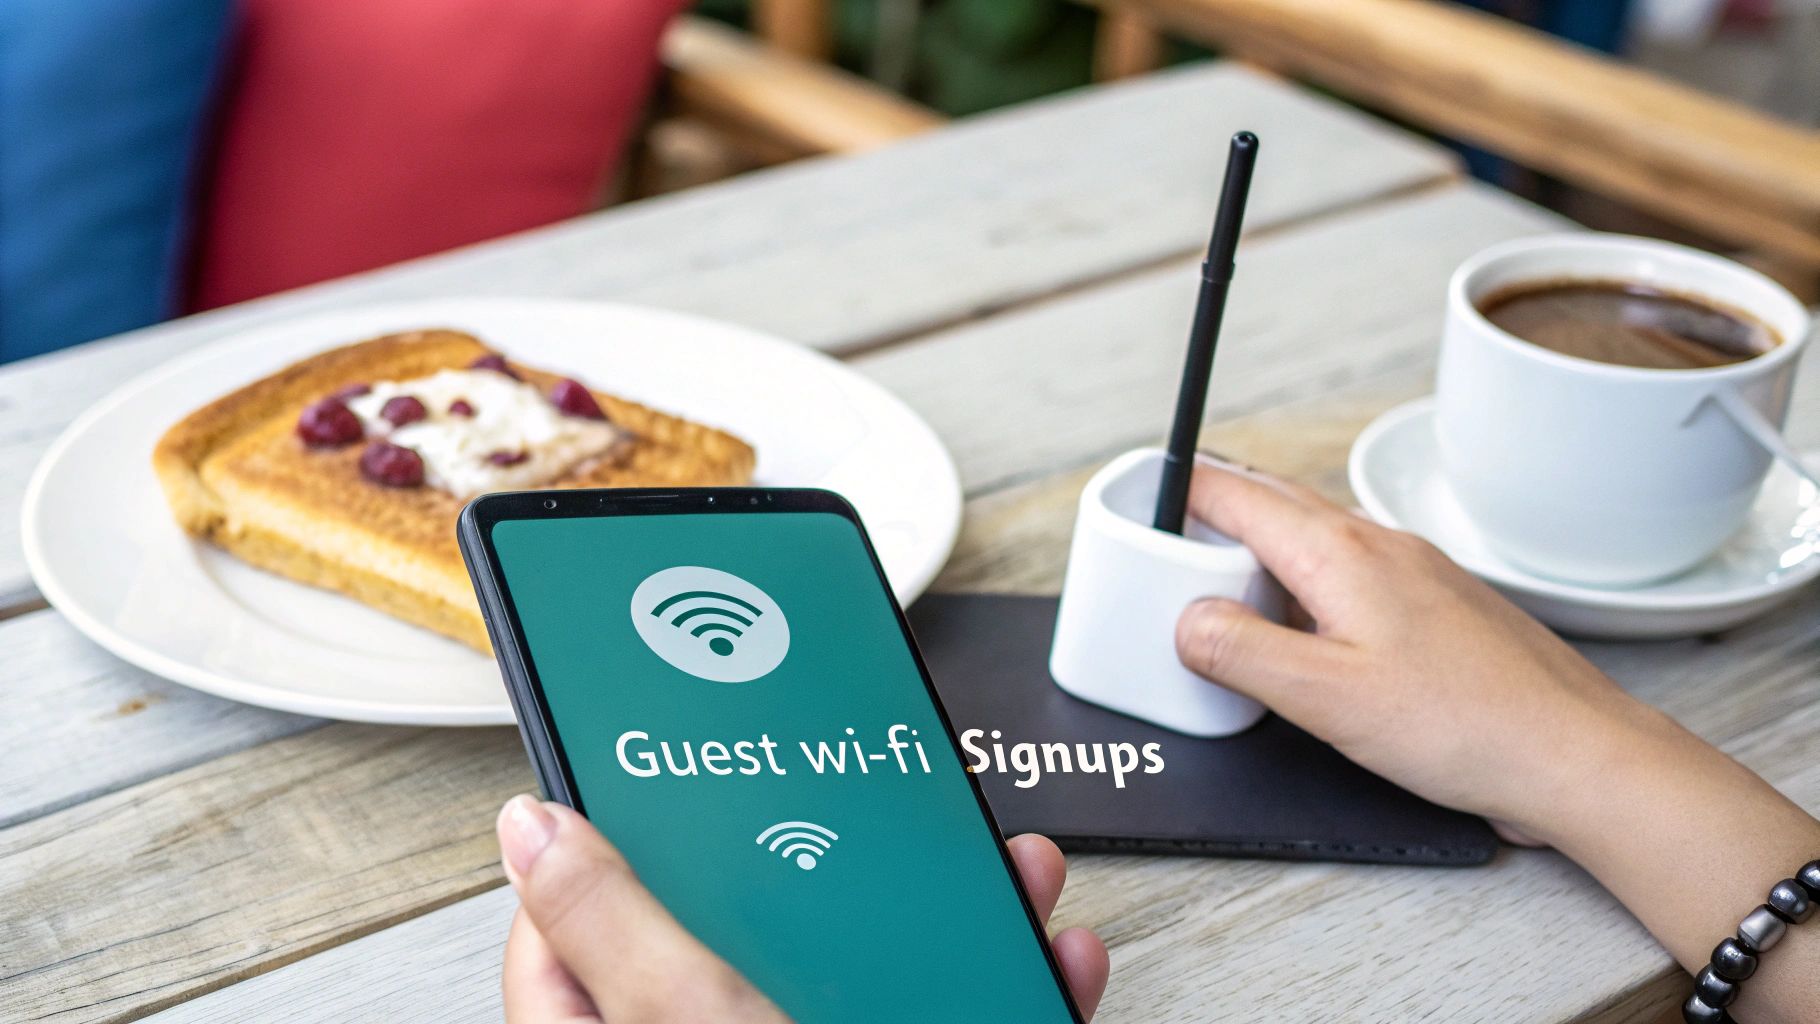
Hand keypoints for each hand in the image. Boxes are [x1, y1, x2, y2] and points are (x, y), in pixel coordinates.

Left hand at [495, 795, 1109, 1022]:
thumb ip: (617, 929)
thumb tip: (530, 826)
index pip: (568, 940)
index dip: (612, 848)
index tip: (666, 779)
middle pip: (739, 940)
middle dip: (824, 865)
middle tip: (857, 804)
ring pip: (861, 981)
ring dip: (940, 920)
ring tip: (993, 870)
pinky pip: (939, 1021)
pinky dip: (1001, 991)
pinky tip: (1044, 959)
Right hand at [1171, 464, 1819, 1022]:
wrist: (1574, 754)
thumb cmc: (1468, 725)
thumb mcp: (1326, 698)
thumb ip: (1243, 652)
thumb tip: (1189, 621)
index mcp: (1341, 553)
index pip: (1238, 494)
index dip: (1181, 488)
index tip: (1142, 488)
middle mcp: (1379, 545)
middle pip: (1275, 505)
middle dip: (1213, 514)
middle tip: (1165, 537)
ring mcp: (1412, 571)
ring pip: (1313, 539)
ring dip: (1260, 551)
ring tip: (1220, 589)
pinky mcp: (1434, 607)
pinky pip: (1349, 573)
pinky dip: (1304, 585)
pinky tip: (1302, 632)